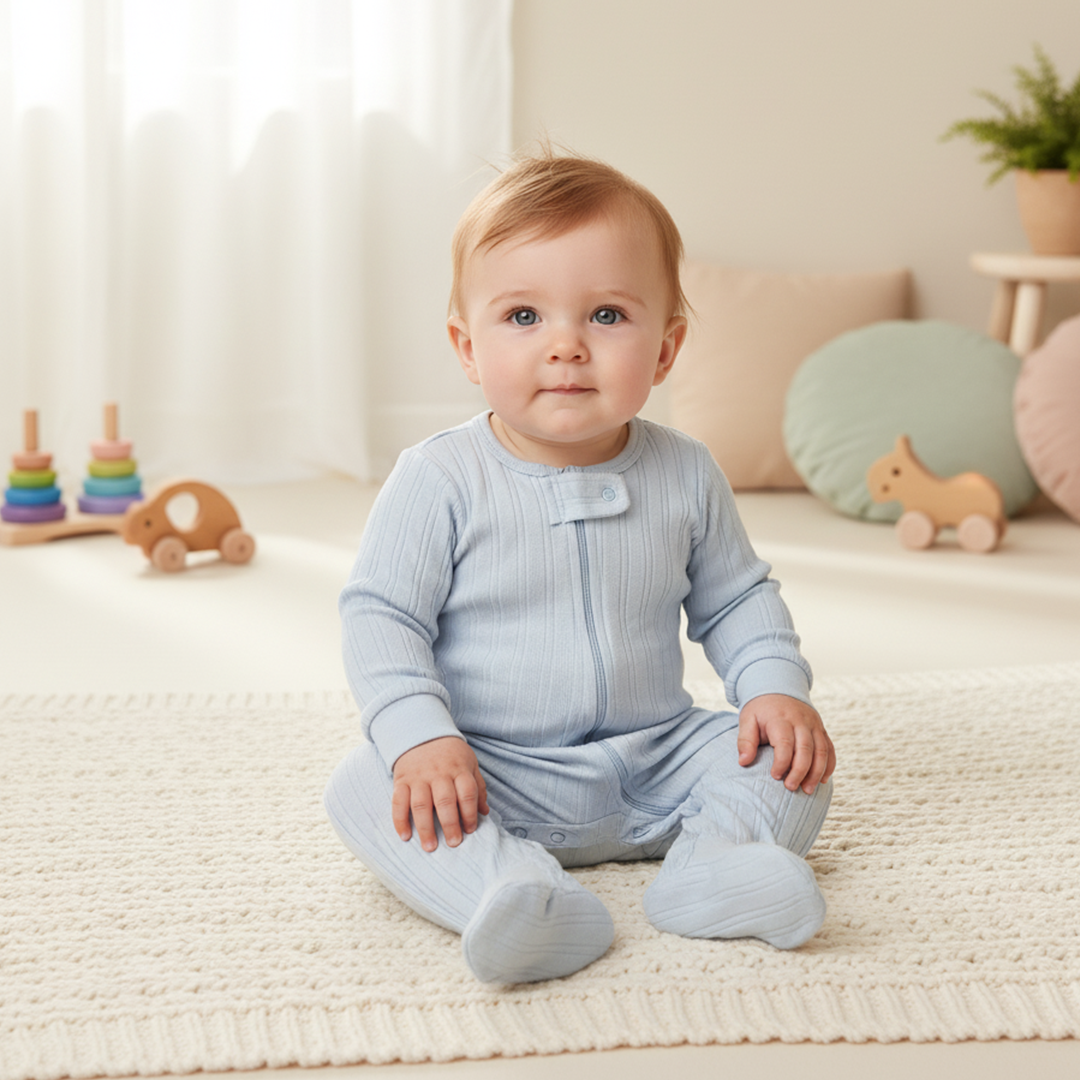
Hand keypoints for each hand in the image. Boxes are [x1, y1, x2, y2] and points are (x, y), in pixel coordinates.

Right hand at [392, 736, 489, 851]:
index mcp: (458, 769)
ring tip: (430, 847)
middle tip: (454, 843)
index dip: (470, 813)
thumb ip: (477, 787)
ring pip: (421, 805)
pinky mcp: (401, 780)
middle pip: (445, 802)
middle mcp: (438, 774)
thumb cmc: (450, 753)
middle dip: (450, 825)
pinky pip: (398, 801)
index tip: (470, 830)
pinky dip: (400, 820)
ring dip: (425, 828)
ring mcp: (418, 777)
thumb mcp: (469, 763)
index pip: (467, 793)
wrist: (421, 733)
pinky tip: (405, 836)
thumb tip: (484, 812)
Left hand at [737, 694, 834, 794]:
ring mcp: (814, 725)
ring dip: (817, 772)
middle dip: (800, 771)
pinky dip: (829, 765)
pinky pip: (830, 749)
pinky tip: (822, 780)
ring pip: (822, 751)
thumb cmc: (761, 709)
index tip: (775, 776)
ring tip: (807, 790)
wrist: (778, 688)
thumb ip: (745, 740)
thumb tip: (743, 762)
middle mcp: (801, 721)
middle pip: (806, 749)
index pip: (785, 743)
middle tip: (791, 787)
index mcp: (780, 719)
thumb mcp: (747, 719)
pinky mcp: (821, 729)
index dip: (782, 763)